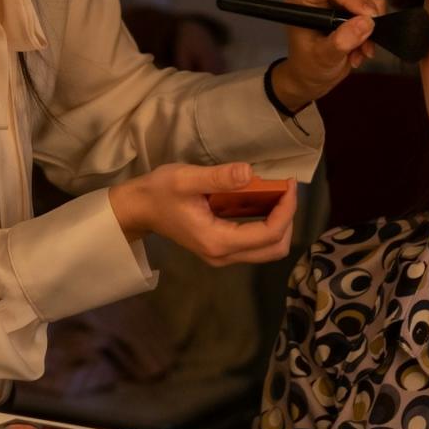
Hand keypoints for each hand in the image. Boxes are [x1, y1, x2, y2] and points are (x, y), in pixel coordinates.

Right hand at [111, 163, 299, 266]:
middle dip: (287, 219)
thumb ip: (219, 177)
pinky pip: (255, 244)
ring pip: (267, 249)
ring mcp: (222, 256)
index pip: (269, 233)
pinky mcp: (220, 249)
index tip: (289, 183)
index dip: (286, 210)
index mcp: (218, 241)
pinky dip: (266, 225)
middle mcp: (224, 256)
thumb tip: (250, 172)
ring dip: (279, 223)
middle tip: (285, 189)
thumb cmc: (160, 192)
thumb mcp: (186, 179)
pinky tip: (263, 202)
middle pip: (274, 248)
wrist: (139, 209)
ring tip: (278, 194)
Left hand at [271, 0, 384, 113]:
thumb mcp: (324, 57)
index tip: (367, 18)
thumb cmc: (309, 68)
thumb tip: (366, 23)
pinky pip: (371, 14)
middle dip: (363, 18)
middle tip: (366, 41)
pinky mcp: (349, 13)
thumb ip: (342, 41)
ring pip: (366, 2)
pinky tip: (361, 51)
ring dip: (369, 30)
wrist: (312, 80)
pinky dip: (371, 33)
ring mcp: (335, 4)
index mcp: (303, 0)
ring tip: (361, 51)